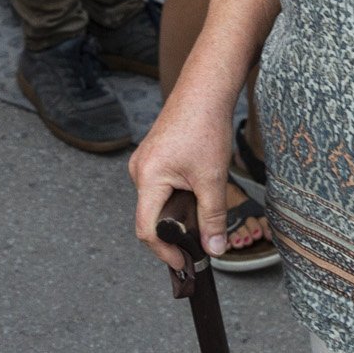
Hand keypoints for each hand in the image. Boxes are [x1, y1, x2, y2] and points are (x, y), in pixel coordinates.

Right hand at [131, 90, 240, 271]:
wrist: (204, 90)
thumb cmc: (205, 127)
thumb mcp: (212, 179)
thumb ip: (212, 218)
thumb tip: (214, 250)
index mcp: (148, 177)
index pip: (146, 229)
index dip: (164, 251)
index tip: (183, 262)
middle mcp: (139, 170)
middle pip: (151, 216)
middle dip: (175, 231)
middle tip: (201, 239)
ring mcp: (144, 162)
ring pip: (157, 201)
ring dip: (177, 212)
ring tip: (203, 210)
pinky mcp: (153, 156)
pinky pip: (159, 186)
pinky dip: (176, 196)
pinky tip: (197, 191)